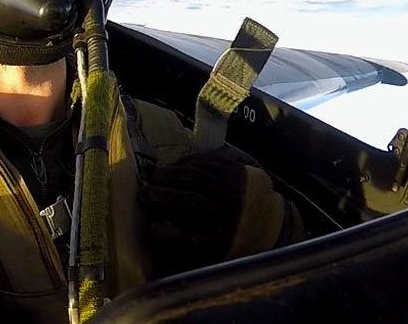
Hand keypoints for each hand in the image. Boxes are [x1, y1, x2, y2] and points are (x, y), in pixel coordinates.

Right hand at [138, 150, 247, 276]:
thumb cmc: (231, 236)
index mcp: (220, 220)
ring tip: (150, 172)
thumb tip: (153, 226)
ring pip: (195, 171)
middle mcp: (225, 197)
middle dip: (162, 185)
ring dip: (170, 170)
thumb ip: (179, 239)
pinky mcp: (232, 166)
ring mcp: (230, 180)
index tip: (141, 198)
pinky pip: (206, 159)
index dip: (161, 200)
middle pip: (188, 186)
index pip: (184, 206)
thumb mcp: (208, 249)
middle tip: (142, 185)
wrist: (265, 219)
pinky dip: (187, 160)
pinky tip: (173, 165)